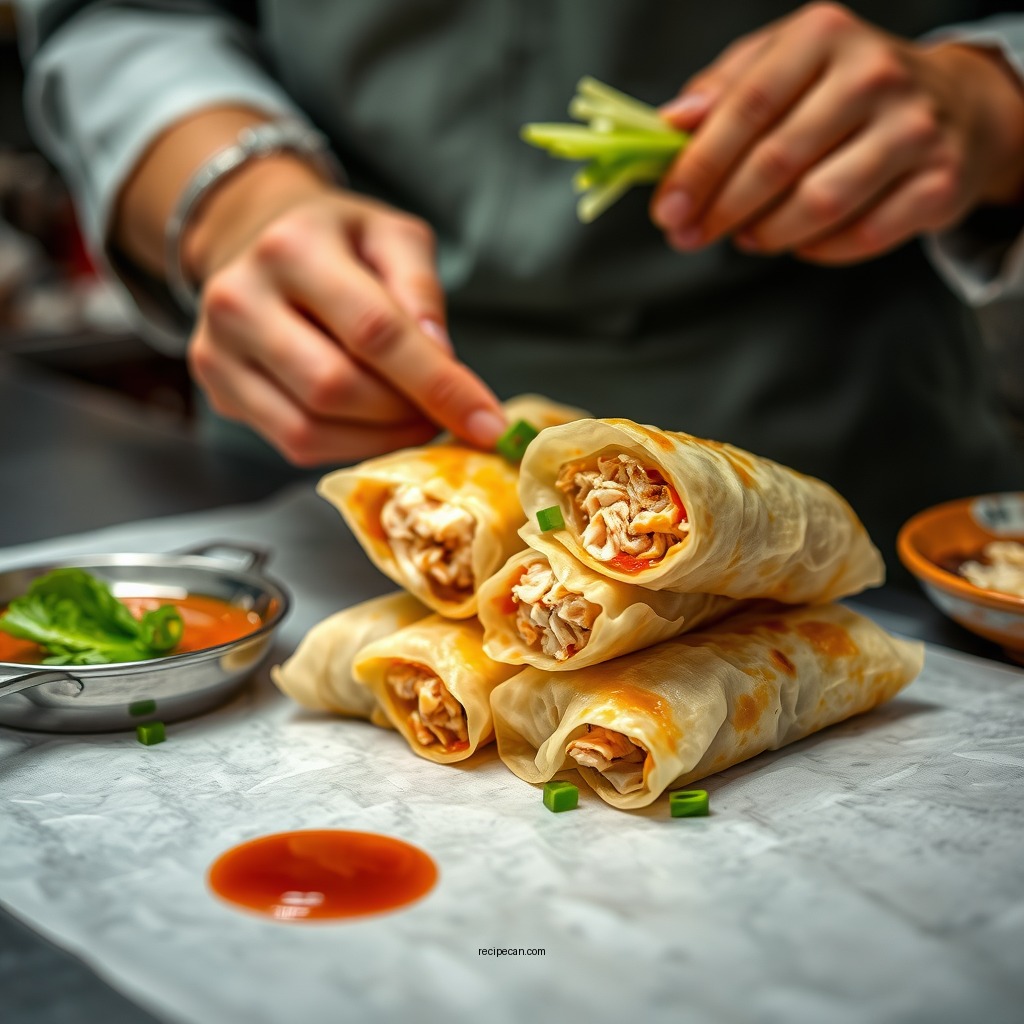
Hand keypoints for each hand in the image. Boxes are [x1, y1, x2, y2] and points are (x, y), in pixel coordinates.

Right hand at [183, 158, 505, 464]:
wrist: (252, 235)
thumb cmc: (337, 240)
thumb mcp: (392, 236)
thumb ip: (421, 290)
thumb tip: (441, 359)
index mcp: (293, 247)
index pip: (375, 332)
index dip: (438, 385)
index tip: (488, 424)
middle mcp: (239, 298)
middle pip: (337, 388)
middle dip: (405, 415)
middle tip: (442, 415)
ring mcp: (217, 349)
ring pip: (309, 429)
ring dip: (378, 440)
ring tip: (411, 419)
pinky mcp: (218, 387)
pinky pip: (291, 443)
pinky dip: (346, 446)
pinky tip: (372, 425)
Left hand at [651, 2, 1023, 263]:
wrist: (952, 104)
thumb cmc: (843, 87)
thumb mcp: (782, 62)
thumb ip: (723, 89)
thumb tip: (670, 124)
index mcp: (824, 35)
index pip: (746, 107)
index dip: (699, 167)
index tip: (668, 209)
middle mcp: (874, 74)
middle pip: (777, 161)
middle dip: (721, 210)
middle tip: (691, 236)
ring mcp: (914, 128)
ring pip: (818, 204)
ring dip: (768, 233)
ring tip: (747, 237)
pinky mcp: (939, 181)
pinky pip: (861, 235)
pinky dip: (819, 250)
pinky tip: (800, 242)